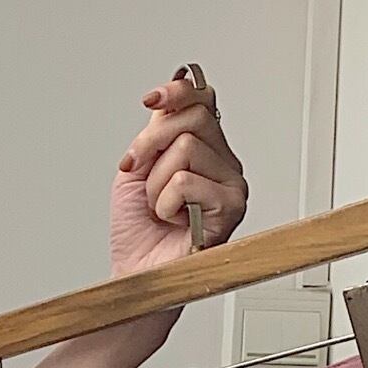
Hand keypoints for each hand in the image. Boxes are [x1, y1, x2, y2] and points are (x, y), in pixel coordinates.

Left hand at [112, 72, 248, 277]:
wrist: (137, 274)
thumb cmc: (138, 232)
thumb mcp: (137, 170)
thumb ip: (156, 131)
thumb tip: (170, 94)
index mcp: (204, 149)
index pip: (202, 101)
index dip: (177, 93)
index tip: (150, 100)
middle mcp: (222, 162)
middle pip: (194, 118)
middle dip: (152, 143)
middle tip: (136, 172)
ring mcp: (231, 183)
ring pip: (187, 149)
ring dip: (156, 183)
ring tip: (160, 208)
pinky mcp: (231, 205)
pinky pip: (186, 181)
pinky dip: (165, 202)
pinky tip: (173, 220)